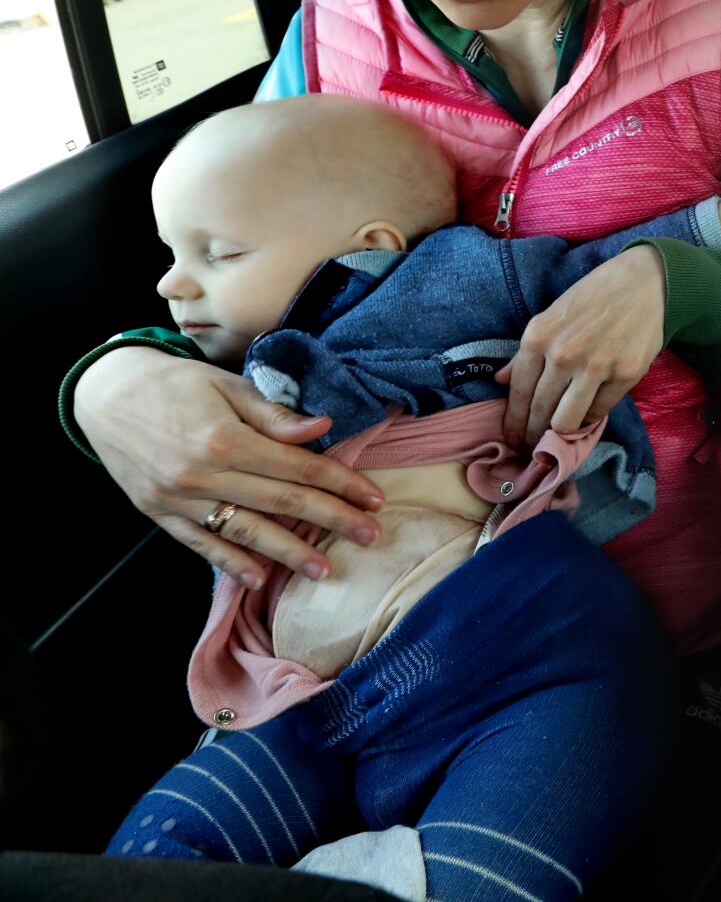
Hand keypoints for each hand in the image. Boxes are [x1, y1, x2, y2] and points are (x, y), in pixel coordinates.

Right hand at [73, 347, 380, 588]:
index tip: (373, 499)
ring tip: (324, 570)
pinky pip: (200, 543)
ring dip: (287, 554)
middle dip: (330, 520)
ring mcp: (177, 499)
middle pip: (280, 503)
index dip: (340, 484)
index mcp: (224, 439)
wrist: (105, 394)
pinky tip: (259, 578)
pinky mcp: (158, 513)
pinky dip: (230, 563)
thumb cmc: (175, 384)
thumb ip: (274, 414)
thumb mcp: (227, 385)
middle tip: (370, 536)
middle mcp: (201, 475)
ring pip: (244, 532)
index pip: (298, 467)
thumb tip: (322, 427)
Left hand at [497, 246, 662, 447]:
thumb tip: (500, 380)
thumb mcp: (551, 316)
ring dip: (559, 436)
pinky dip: (591, 418)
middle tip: (532, 450)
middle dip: (532, 437)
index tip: (512, 439)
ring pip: (566, 421)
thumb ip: (525, 351)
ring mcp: (595, 366)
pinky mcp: (625, 375)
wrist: (643, 283)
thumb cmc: (593, 297)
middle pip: (539, 412)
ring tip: (557, 442)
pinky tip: (586, 416)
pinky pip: (599, 411)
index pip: (518, 392)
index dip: (513, 422)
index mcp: (538, 337)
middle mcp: (563, 354)